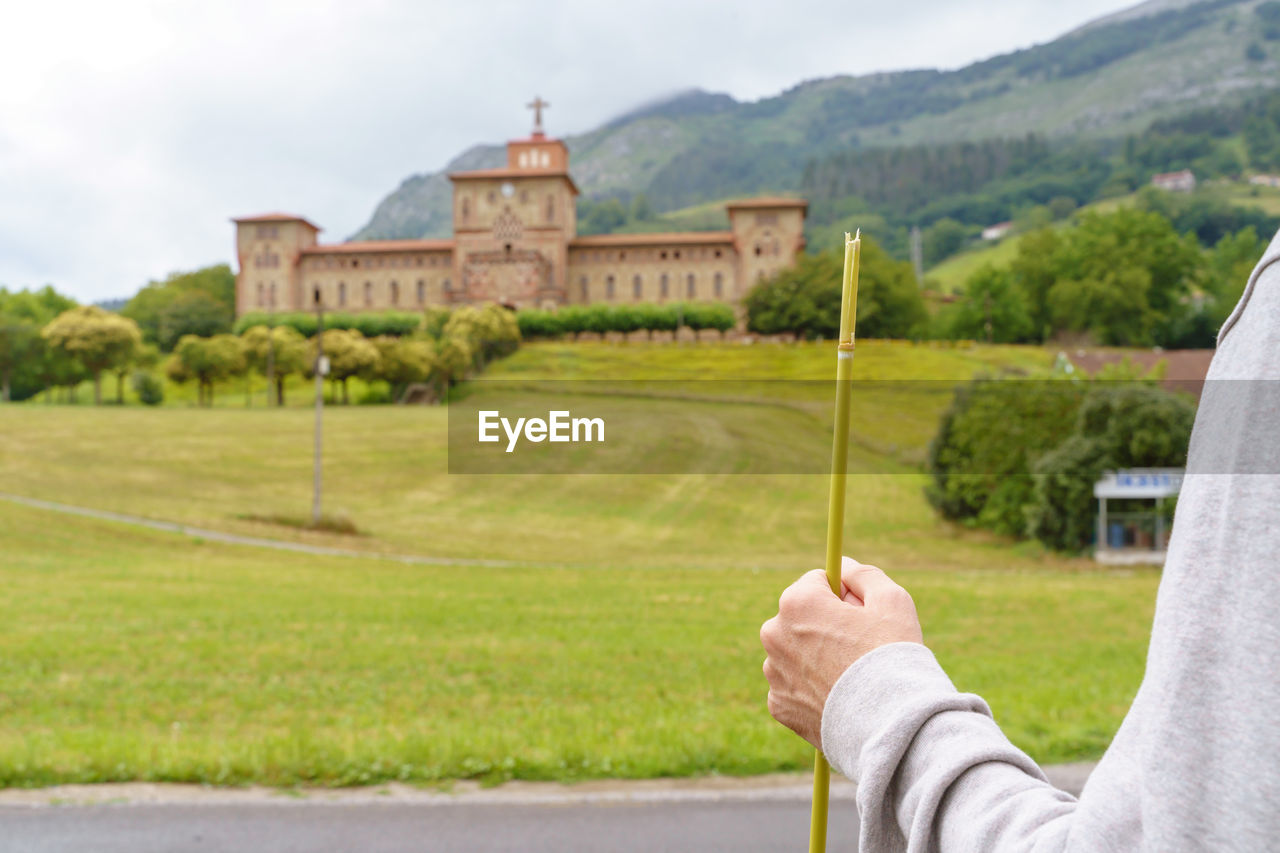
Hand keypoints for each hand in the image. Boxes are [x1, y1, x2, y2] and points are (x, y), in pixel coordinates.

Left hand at [760, 557, 923, 748]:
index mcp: (796, 602)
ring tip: (851, 676)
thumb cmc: (891, 656)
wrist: (887, 725)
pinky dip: (812, 689)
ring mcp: (773, 672)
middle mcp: (774, 633)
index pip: (816, 582)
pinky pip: (794, 686)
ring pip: (796, 652)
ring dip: (816, 656)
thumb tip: (842, 567)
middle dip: (825, 624)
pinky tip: (838, 698)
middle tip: (860, 646)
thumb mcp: (891, 600)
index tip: (861, 613)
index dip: (843, 595)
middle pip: (801, 616)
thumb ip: (863, 575)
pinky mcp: (778, 705)